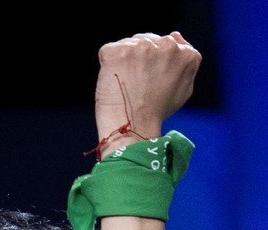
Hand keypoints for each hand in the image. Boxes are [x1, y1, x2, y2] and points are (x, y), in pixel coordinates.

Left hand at [95, 32, 201, 153]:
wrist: (133, 129)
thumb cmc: (156, 114)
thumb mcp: (183, 90)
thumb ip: (185, 62)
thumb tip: (176, 35)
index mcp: (185, 53)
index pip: (166, 46)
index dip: (153, 65)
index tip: (149, 83)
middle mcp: (166, 45)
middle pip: (147, 41)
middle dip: (140, 60)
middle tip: (136, 87)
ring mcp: (140, 46)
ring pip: (128, 45)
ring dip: (124, 62)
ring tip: (126, 86)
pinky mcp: (116, 51)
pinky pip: (109, 51)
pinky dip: (108, 66)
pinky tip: (113, 83)